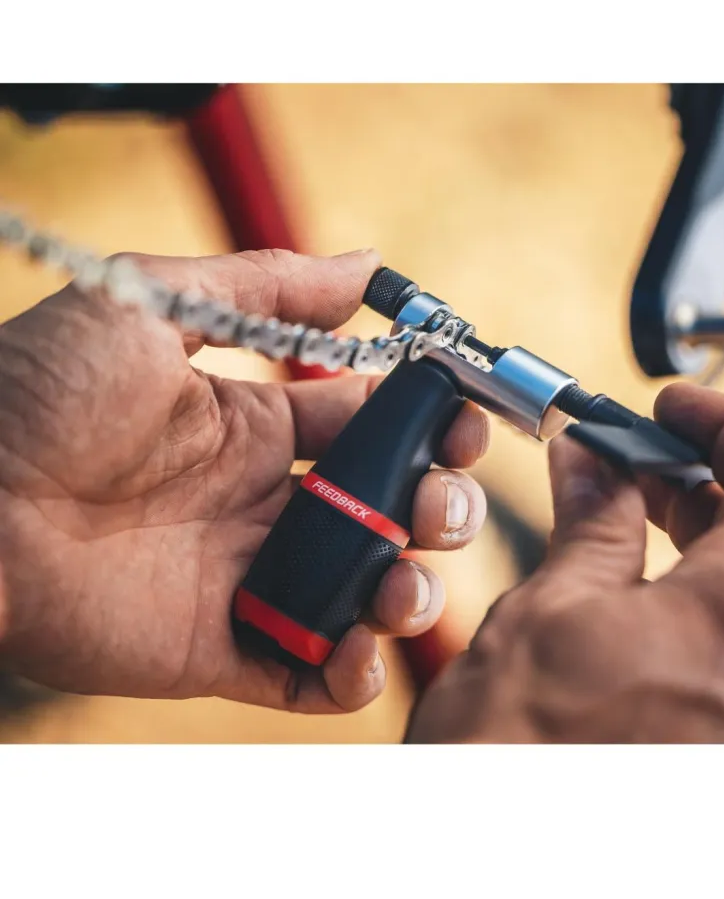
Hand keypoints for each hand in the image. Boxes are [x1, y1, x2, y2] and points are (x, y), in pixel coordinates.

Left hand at [0, 248, 488, 712]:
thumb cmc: (41, 392)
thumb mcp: (156, 303)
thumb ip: (269, 287)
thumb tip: (368, 262)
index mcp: (257, 425)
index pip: (373, 423)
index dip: (430, 419)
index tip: (467, 416)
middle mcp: (264, 500)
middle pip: (386, 508)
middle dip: (437, 503)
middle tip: (439, 500)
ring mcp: (247, 576)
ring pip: (363, 591)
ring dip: (410, 589)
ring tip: (402, 577)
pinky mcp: (220, 648)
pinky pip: (305, 674)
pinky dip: (350, 674)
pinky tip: (358, 644)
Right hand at [405, 384, 723, 742]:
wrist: (504, 867)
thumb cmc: (515, 756)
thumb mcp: (547, 608)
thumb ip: (593, 522)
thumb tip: (596, 460)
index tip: (673, 404)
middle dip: (696, 479)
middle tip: (629, 454)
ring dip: (684, 538)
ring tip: (612, 514)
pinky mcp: (722, 750)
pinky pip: (721, 650)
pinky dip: (678, 597)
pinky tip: (616, 591)